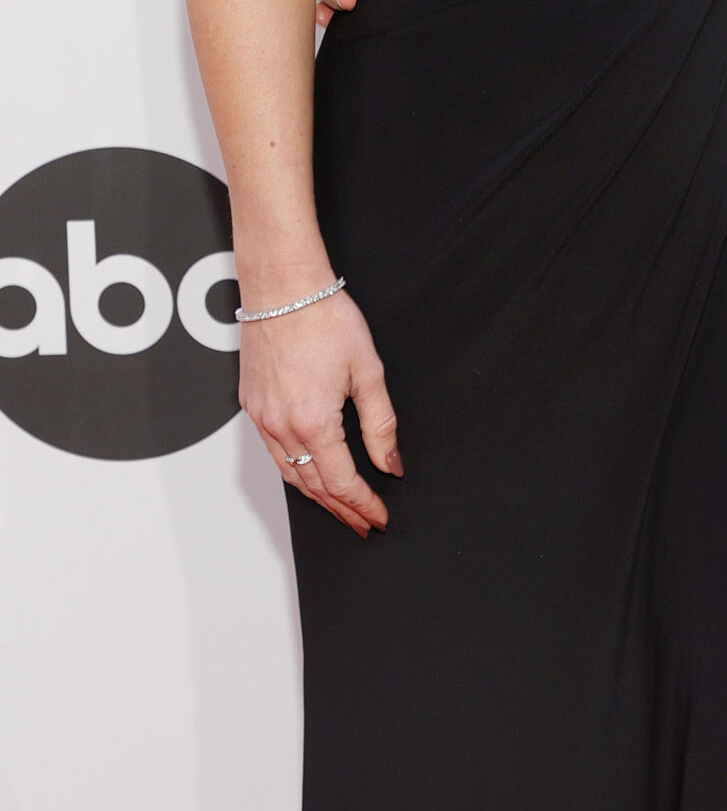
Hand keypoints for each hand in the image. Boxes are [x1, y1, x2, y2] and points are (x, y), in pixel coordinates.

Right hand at [240, 281, 400, 534]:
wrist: (283, 286)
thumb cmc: (324, 317)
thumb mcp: (368, 370)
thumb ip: (381, 423)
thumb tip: (390, 463)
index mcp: (313, 423)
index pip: (341, 482)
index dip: (363, 505)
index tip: (378, 518)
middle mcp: (280, 428)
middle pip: (313, 486)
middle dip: (341, 509)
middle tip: (362, 523)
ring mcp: (261, 418)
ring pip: (290, 474)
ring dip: (316, 495)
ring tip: (340, 507)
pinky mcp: (251, 405)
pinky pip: (273, 452)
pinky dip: (295, 470)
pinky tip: (309, 471)